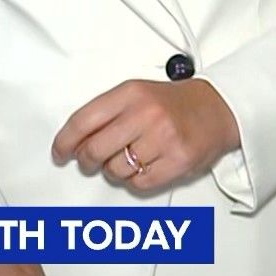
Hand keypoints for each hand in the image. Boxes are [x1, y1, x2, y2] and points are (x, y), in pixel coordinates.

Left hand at [51, 78, 239, 193]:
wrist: (216, 108)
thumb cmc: (172, 104)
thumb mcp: (136, 94)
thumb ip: (106, 112)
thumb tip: (74, 141)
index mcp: (131, 92)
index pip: (84, 120)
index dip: (66, 140)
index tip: (59, 152)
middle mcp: (146, 113)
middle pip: (95, 150)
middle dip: (87, 160)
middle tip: (90, 161)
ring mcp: (163, 138)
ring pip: (116, 170)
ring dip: (115, 170)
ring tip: (130, 158)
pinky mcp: (178, 161)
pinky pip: (139, 183)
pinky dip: (136, 180)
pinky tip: (145, 166)